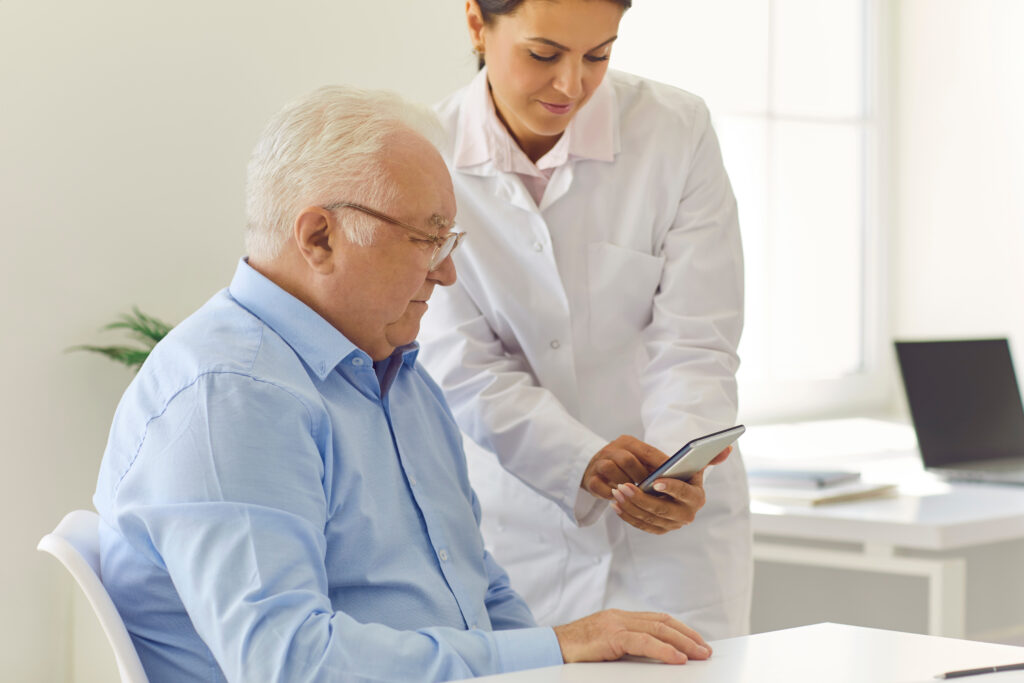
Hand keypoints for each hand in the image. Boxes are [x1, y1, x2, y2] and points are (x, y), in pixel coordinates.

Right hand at [553, 609, 711, 663]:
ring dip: (683, 642)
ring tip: (699, 654)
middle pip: (663, 622)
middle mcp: (620, 617)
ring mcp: (616, 624)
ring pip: (658, 629)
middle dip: (688, 636)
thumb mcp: (605, 647)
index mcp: (620, 619)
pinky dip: (664, 649)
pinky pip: (643, 641)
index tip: (697, 642)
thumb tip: (652, 657)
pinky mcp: (611, 636)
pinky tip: (677, 658)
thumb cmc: (574, 651)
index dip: (680, 630)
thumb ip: (626, 647)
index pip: (658, 620)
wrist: (549, 648)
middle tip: (705, 650)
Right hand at [580, 435, 668, 498]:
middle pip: (627, 459)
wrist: (594, 469)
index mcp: (627, 442)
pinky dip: (611, 494)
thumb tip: (676, 477)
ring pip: (611, 469)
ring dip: (625, 483)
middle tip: (652, 489)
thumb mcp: (638, 460)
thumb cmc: (624, 467)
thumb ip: (653, 465)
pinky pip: (599, 486)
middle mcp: (611, 449)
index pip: (646, 450)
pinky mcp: (590, 479)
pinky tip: (620, 499)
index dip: (660, 462)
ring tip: (636, 494)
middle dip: (641, 476)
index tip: (673, 474)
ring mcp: (598, 463)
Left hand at [610, 446, 731, 534]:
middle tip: (624, 485)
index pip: (684, 494)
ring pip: (649, 518)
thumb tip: (727, 447)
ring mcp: (672, 525)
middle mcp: (687, 515)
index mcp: (697, 498)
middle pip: (662, 509)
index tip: (656, 481)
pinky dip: (628, 516)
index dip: (671, 488)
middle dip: (641, 498)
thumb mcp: (696, 465)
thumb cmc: (684, 475)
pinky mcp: (660, 529)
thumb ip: (710, 456)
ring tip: (617, 491)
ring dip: (630, 506)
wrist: (675, 493)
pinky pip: (641, 525)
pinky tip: (615, 504)